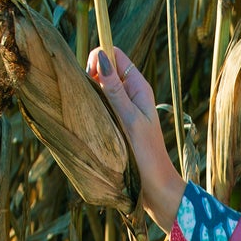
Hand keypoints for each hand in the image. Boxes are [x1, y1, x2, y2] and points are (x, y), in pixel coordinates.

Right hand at [85, 45, 185, 230]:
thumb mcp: (129, 118)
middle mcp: (130, 93)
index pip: (115, 55)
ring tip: (85, 112)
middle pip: (104, 69)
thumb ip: (114, 90)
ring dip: (88, 94)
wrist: (154, 185)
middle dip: (90, 76)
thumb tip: (101, 57)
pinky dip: (90, 109)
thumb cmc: (146, 153)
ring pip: (98, 88)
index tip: (89, 77)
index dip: (98, 58)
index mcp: (138, 86)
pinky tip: (86, 122)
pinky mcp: (115, 122)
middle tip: (86, 99)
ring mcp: (122, 107)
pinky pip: (98, 106)